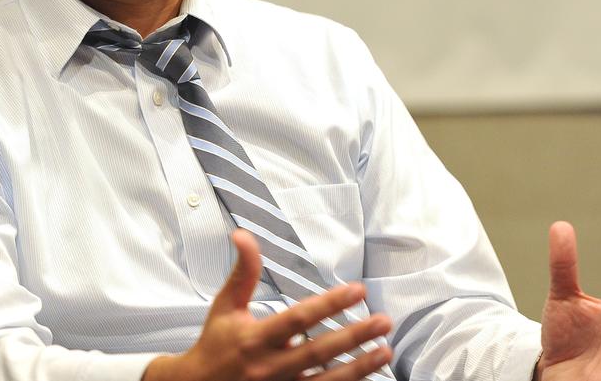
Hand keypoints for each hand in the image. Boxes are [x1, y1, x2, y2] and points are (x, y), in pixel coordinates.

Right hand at [143, 230, 392, 380]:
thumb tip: (243, 234)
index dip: (330, 304)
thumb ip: (242, 272)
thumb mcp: (225, 306)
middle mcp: (270, 367)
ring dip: (359, 368)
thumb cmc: (215, 345)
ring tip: (385, 351)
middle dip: (355, 336)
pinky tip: (367, 377)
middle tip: (384, 321)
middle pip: (319, 352)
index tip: (358, 290)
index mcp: (255, 339)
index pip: (299, 319)